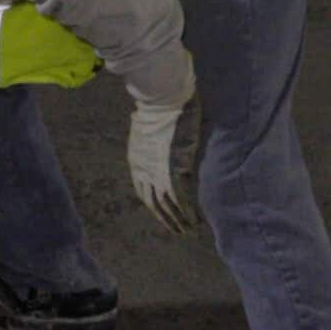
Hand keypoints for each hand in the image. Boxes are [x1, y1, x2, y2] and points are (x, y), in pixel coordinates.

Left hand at [126, 66, 201, 234]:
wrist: (163, 99)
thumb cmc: (159, 105)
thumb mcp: (147, 124)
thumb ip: (151, 134)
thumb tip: (151, 127)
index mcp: (137, 161)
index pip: (143, 191)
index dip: (154, 205)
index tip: (163, 214)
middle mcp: (143, 171)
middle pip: (154, 203)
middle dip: (166, 218)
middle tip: (178, 230)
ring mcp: (157, 172)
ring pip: (167, 205)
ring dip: (177, 220)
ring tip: (188, 230)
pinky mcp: (173, 170)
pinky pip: (179, 198)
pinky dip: (186, 212)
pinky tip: (194, 221)